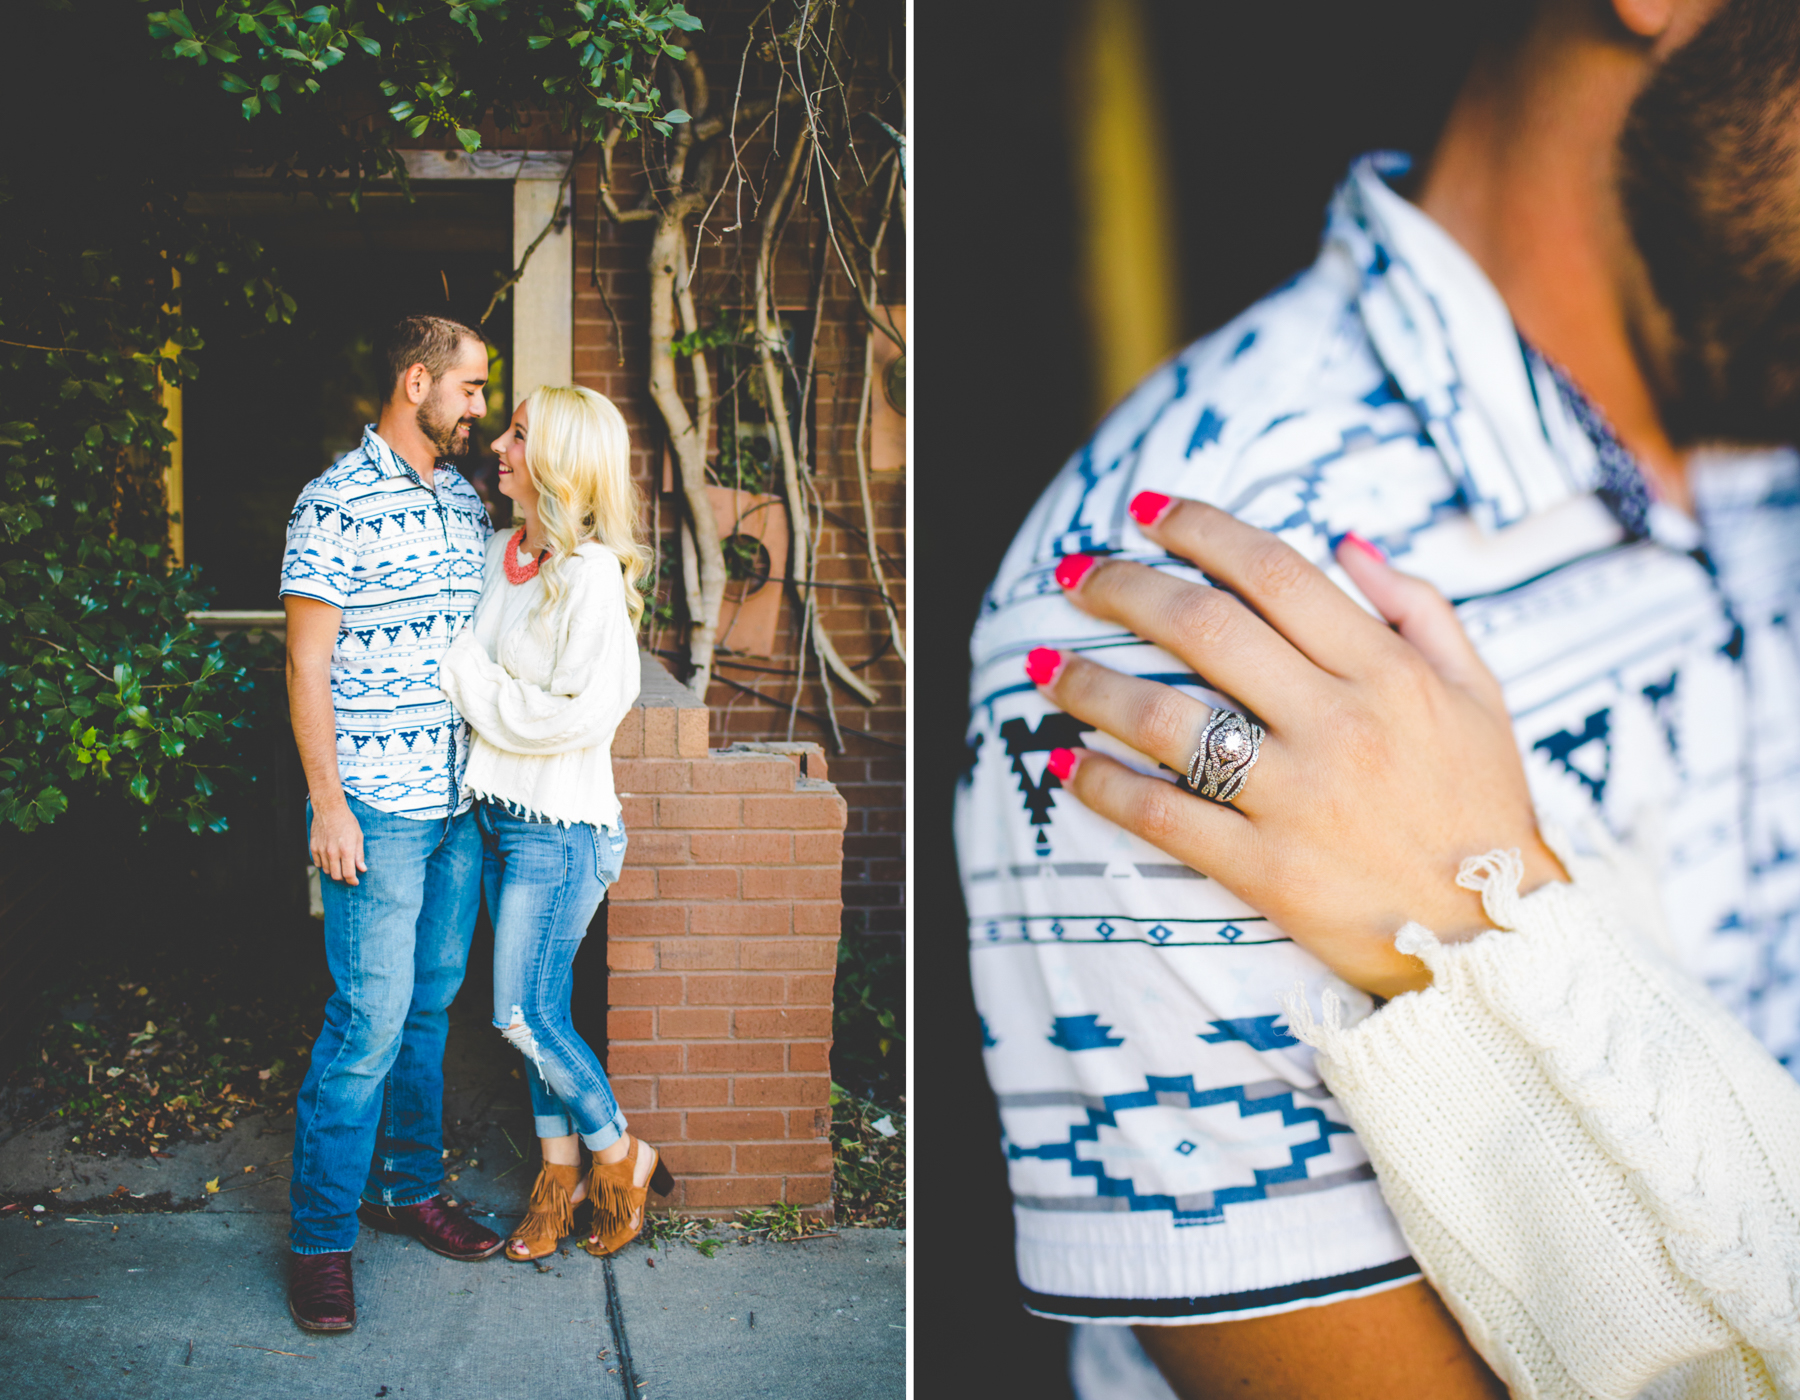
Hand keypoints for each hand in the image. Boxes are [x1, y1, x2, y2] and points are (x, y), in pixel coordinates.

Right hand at [309, 799, 366, 885]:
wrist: (330, 809)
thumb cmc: (347, 822)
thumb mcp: (359, 837)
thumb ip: (359, 855)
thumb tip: (362, 869)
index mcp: (346, 850)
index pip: (348, 874)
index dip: (353, 881)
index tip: (355, 882)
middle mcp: (333, 852)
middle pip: (336, 876)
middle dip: (343, 878)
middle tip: (348, 873)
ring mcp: (321, 850)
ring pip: (327, 871)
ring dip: (334, 870)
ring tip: (339, 863)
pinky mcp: (313, 847)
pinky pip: (318, 864)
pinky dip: (324, 864)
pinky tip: (330, 859)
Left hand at [1032, 492, 1563, 998]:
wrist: (1498, 937)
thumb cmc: (1481, 805)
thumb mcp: (1479, 693)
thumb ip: (1419, 608)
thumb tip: (1344, 540)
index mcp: (1386, 671)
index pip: (1273, 571)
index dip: (1198, 528)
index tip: (1144, 511)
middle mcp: (1338, 723)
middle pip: (1203, 627)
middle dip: (1122, 587)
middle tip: (1071, 576)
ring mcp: (1299, 797)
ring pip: (1167, 718)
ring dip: (1090, 685)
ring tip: (1043, 668)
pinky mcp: (1267, 870)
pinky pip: (1164, 816)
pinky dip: (1105, 786)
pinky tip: (1068, 766)